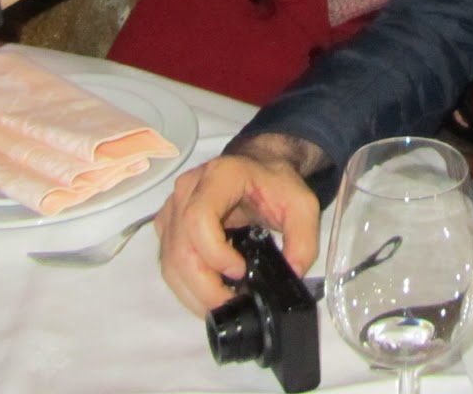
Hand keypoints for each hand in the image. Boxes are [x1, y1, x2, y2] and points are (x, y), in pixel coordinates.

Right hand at [155, 146, 320, 314]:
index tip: (240, 271)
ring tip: (224, 304)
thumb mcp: (303, 205)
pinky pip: (168, 263)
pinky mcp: (168, 226)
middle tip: (232, 304)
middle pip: (180, 249)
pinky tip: (210, 293)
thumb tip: (291, 274)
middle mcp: (188, 190)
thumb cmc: (275, 183)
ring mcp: (173, 208)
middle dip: (204, 287)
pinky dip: (186, 286)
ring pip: (170, 262)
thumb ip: (303, 240)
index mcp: (219, 177)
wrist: (258, 167)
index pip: (198, 218)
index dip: (214, 253)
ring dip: (194, 293)